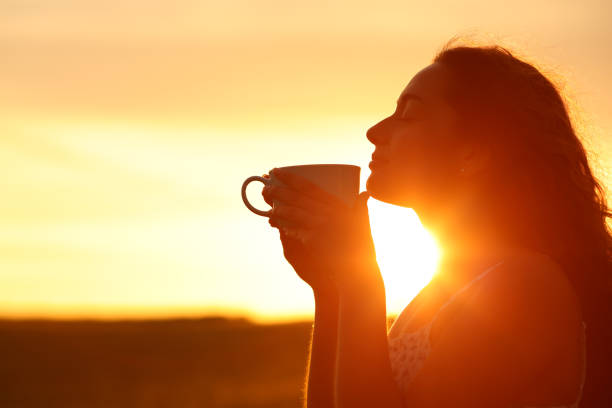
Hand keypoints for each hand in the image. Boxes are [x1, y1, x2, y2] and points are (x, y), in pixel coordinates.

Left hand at [262, 168, 382, 294]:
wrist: (357, 271)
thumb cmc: (362, 248)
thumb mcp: (363, 225)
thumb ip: (360, 208)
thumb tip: (364, 193)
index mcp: (338, 205)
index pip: (309, 187)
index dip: (291, 178)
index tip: (277, 171)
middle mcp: (327, 213)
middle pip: (296, 198)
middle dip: (279, 191)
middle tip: (265, 186)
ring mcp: (319, 226)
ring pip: (292, 213)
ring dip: (278, 208)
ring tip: (268, 205)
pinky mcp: (312, 240)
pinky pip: (293, 231)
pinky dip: (285, 226)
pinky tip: (277, 224)